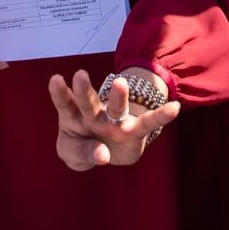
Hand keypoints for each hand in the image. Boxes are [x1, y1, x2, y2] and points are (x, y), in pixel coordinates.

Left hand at [48, 68, 179, 170]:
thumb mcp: (72, 154)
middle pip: (88, 102)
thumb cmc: (81, 146)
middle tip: (80, 75)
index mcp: (74, 116)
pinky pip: (147, 124)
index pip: (65, 103)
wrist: (103, 153)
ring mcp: (114, 121)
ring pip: (116, 107)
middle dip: (84, 90)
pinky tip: (173, 108)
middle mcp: (94, 114)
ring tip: (121, 83)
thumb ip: (83, 153)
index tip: (55, 79)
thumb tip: (104, 154)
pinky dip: (160, 116)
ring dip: (118, 96)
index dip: (59, 92)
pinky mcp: (133, 132)